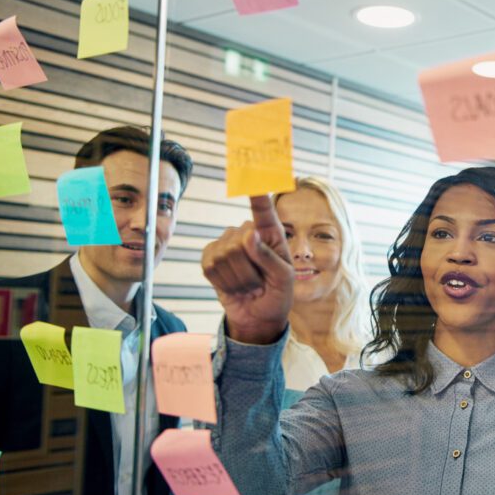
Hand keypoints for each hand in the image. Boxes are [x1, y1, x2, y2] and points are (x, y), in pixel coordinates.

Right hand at [202, 195, 292, 343]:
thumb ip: (269, 257)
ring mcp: (227, 243)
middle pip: (239, 243)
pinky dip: (224, 283)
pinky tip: (234, 286)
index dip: (257, 194)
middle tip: (260, 283)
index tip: (253, 178)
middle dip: (250, 272)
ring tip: (249, 286)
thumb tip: (249, 234)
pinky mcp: (210, 257)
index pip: (264, 210)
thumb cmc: (278, 294)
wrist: (258, 316)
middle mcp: (248, 233)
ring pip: (224, 257)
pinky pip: (210, 267)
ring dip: (238, 280)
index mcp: (272, 234)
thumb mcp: (284, 279)